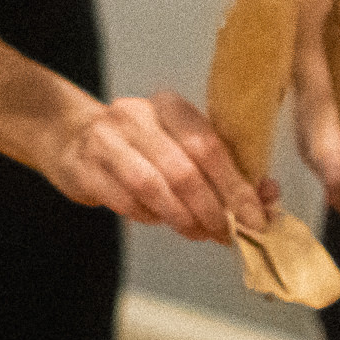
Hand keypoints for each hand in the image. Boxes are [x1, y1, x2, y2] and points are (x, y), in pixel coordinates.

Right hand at [33, 90, 273, 244]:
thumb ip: (222, 169)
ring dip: (183, 218)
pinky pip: (125, 201)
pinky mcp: (84, 166)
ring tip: (198, 231)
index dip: (236, 186)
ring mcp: (106, 139)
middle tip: (227, 233)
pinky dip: (149, 217)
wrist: (71, 139)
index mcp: (169, 106)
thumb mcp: (179, 146)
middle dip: (212, 209)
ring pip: (154, 187)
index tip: (256, 218)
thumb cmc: (140, 148)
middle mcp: (136, 115)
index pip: (210, 145)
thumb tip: (268, 199)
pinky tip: (159, 219)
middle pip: (184, 169)